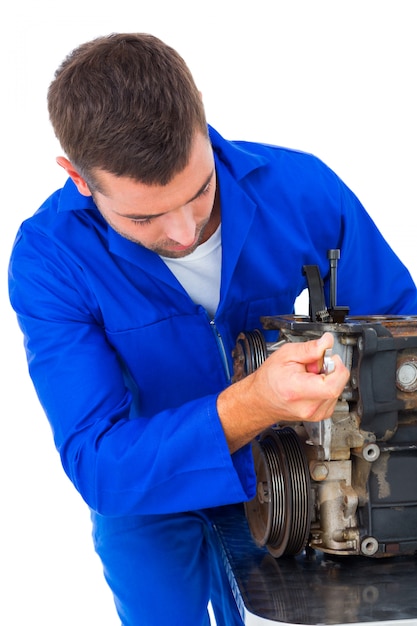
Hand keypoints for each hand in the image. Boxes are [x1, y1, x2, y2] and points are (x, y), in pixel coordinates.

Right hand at [217, 332, 349, 451]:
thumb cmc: (269, 379)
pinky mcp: (320, 415)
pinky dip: (326, 387)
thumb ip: (309, 348)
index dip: (336, 368)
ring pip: (338, 390)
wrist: (261, 399)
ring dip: (328, 379)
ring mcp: (315, 414)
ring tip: (310, 376)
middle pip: (338, 386)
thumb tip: (327, 341)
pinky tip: (312, 384)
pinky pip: (333, 397)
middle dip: (331, 370)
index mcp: (298, 391)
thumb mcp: (286, 354)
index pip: (333, 385)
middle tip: (314, 365)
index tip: (329, 358)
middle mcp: (308, 407)